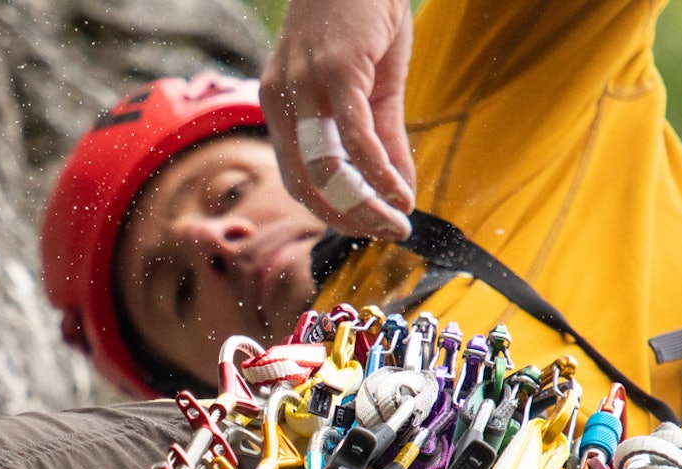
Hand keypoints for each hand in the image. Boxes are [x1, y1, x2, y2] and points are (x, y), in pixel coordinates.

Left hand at [260, 0, 416, 239]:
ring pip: (326, 170)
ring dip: (363, 206)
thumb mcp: (372, 87)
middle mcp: (281, 101)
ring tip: (396, 220)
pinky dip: (378, 174)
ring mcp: (304, 88)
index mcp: (280, 107)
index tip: (368, 228)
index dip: (330, 212)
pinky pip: (354, 140)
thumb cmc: (364, 17)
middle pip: (305, 184)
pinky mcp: (334, 73)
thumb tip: (400, 195)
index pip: (295, 179)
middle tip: (386, 233)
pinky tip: (399, 193)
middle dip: (347, 218)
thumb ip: (383, 142)